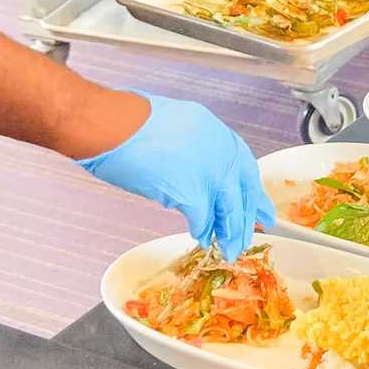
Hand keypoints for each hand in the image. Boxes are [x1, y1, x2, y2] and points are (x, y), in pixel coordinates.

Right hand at [77, 93, 274, 260]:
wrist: (109, 124)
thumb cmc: (126, 121)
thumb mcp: (175, 123)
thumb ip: (192, 145)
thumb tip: (194, 168)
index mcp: (212, 128)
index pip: (242, 162)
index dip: (251, 187)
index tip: (259, 203)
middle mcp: (217, 147)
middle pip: (241, 188)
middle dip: (247, 214)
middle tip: (254, 232)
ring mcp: (207, 169)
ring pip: (228, 207)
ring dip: (229, 230)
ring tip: (230, 248)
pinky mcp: (190, 191)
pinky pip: (203, 218)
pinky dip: (202, 230)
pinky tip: (202, 237)